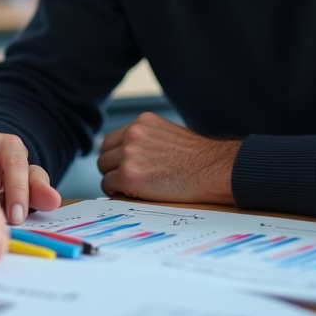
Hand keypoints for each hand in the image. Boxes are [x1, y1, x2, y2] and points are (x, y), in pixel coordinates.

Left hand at [97, 112, 239, 203]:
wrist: (212, 170)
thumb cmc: (198, 158)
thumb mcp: (169, 135)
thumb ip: (148, 138)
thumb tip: (133, 152)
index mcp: (142, 121)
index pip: (113, 139)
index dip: (116, 155)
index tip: (122, 166)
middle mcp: (132, 133)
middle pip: (104, 153)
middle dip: (112, 167)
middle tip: (124, 179)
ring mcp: (128, 153)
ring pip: (104, 169)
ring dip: (114, 179)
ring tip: (130, 188)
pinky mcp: (128, 174)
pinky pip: (108, 184)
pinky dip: (116, 191)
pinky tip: (132, 194)